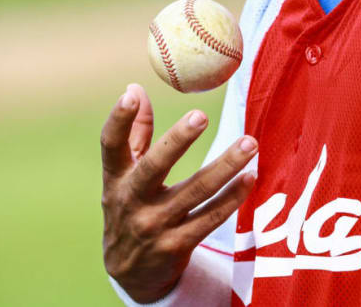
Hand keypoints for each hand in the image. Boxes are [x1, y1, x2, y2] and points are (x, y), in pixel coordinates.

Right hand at [101, 84, 257, 302]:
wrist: (130, 271)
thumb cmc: (129, 208)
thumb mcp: (122, 176)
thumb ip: (133, 134)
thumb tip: (135, 89)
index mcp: (117, 179)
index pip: (111, 146)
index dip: (118, 121)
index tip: (130, 95)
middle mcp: (132, 201)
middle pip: (154, 167)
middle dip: (177, 142)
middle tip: (201, 116)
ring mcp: (155, 226)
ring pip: (194, 192)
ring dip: (224, 167)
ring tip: (250, 144)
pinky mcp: (177, 246)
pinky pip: (210, 219)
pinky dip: (232, 198)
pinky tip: (250, 178)